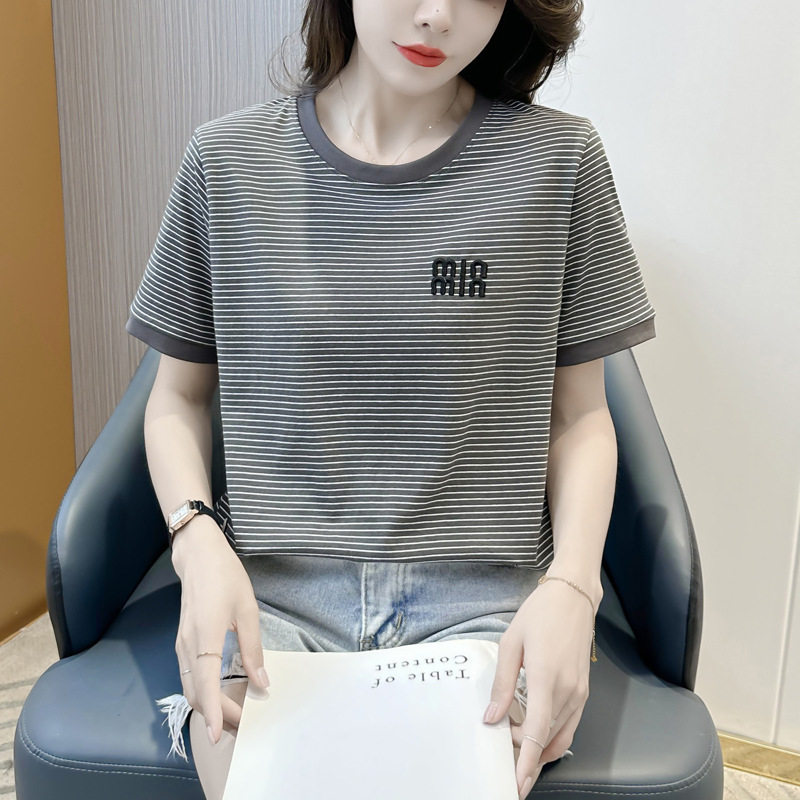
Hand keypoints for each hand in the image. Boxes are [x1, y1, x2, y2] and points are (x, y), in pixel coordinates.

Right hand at [172, 516, 269, 744]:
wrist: (198, 557)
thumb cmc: (226, 577)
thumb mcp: (248, 609)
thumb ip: (253, 648)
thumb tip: (261, 682)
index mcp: (205, 636)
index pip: (205, 685)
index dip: (212, 712)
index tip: (219, 735)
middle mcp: (187, 646)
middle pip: (195, 694)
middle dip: (216, 715)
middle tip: (243, 727)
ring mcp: (182, 645)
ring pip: (190, 687)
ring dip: (210, 706)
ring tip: (236, 715)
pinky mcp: (183, 642)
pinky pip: (189, 676)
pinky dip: (203, 692)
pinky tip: (222, 694)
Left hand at [482, 578, 597, 797]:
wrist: (572, 596)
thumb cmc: (540, 614)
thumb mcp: (511, 643)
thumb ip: (501, 684)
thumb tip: (491, 718)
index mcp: (545, 677)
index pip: (536, 732)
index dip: (525, 762)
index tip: (516, 784)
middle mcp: (567, 691)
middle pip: (546, 740)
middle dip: (525, 758)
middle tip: (502, 764)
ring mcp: (578, 693)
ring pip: (560, 737)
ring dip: (537, 750)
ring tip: (514, 752)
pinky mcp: (583, 691)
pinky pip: (569, 724)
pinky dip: (551, 738)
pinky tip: (533, 736)